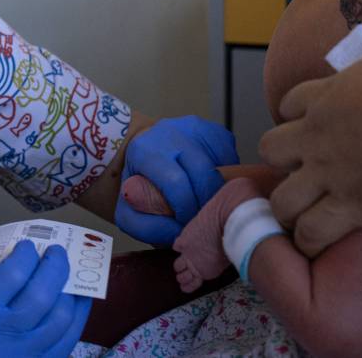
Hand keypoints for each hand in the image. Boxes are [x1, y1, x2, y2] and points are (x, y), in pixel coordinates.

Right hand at [0, 241, 91, 357]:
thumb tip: (7, 249)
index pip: (11, 276)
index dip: (26, 254)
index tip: (27, 244)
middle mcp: (2, 339)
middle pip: (41, 296)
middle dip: (54, 266)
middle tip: (55, 251)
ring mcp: (25, 357)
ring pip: (61, 318)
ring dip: (68, 288)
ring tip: (63, 272)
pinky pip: (69, 338)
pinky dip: (79, 313)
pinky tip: (77, 296)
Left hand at [113, 116, 238, 244]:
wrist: (139, 155)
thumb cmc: (137, 188)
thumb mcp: (130, 213)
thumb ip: (150, 228)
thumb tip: (181, 233)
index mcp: (144, 150)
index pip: (176, 183)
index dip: (187, 209)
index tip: (187, 222)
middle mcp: (169, 131)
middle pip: (203, 172)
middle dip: (208, 201)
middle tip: (203, 217)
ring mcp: (194, 127)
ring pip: (223, 165)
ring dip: (219, 190)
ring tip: (207, 201)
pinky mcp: (213, 130)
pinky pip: (231, 157)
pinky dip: (228, 176)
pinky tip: (211, 184)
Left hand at [259, 19, 361, 256]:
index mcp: (326, 96)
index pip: (289, 103)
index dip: (296, 114)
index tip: (311, 123)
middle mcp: (316, 135)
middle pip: (270, 149)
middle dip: (282, 161)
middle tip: (304, 168)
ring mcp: (328, 173)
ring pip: (282, 198)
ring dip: (289, 206)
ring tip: (303, 212)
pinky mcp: (350, 206)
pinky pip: (312, 231)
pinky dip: (309, 239)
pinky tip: (315, 240)